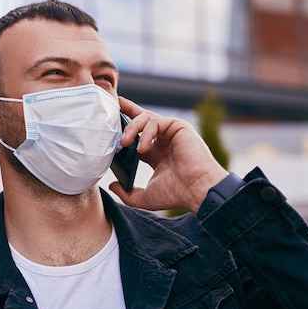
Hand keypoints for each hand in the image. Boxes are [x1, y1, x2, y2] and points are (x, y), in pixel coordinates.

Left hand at [109, 96, 227, 213]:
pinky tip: (141, 147)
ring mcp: (172, 133)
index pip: (138, 136)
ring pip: (146, 118)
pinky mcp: (179, 126)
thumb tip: (112, 186)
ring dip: (132, 128)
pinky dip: (145, 133)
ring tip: (125, 142)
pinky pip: (155, 122)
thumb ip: (127, 194)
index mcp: (156, 154)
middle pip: (143, 118)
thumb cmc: (177, 194)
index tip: (111, 122)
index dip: (125, 128)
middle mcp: (164, 141)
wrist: (196, 190)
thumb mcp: (145, 197)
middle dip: (127, 111)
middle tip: (113, 113)